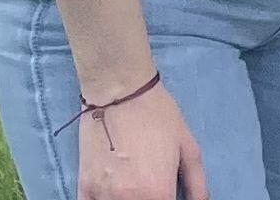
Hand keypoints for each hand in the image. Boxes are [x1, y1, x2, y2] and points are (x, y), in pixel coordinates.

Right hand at [77, 82, 207, 199]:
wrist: (119, 89)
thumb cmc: (157, 113)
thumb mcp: (187, 145)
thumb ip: (196, 184)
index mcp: (157, 193)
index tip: (165, 194)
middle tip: (148, 183)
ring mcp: (103, 196)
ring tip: (131, 182)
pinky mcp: (84, 188)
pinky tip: (111, 190)